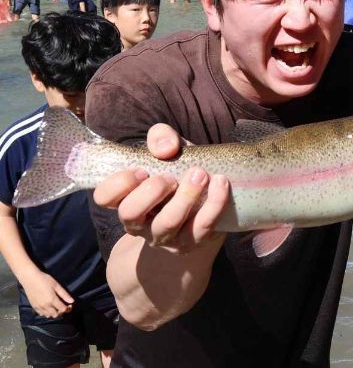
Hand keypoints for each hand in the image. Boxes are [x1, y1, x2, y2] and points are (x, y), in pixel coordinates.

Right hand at [23, 271, 72, 318]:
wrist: (30, 279)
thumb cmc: (44, 280)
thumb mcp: (56, 285)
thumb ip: (64, 294)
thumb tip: (72, 301)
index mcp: (52, 300)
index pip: (62, 309)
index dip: (68, 309)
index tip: (70, 305)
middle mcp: (45, 306)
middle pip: (56, 315)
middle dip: (62, 312)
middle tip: (64, 306)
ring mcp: (38, 307)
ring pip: (48, 316)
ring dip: (54, 313)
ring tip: (57, 307)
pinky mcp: (34, 307)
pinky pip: (41, 314)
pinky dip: (47, 313)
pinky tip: (49, 308)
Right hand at [93, 124, 229, 254]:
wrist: (204, 209)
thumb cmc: (178, 174)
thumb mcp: (167, 152)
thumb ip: (161, 138)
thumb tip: (166, 147)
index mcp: (126, 199)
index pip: (104, 197)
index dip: (118, 183)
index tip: (141, 170)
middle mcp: (140, 222)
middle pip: (130, 213)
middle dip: (150, 191)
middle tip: (170, 177)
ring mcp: (165, 236)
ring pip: (167, 223)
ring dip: (184, 196)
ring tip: (200, 174)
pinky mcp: (193, 241)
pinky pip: (203, 226)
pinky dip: (214, 202)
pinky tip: (221, 183)